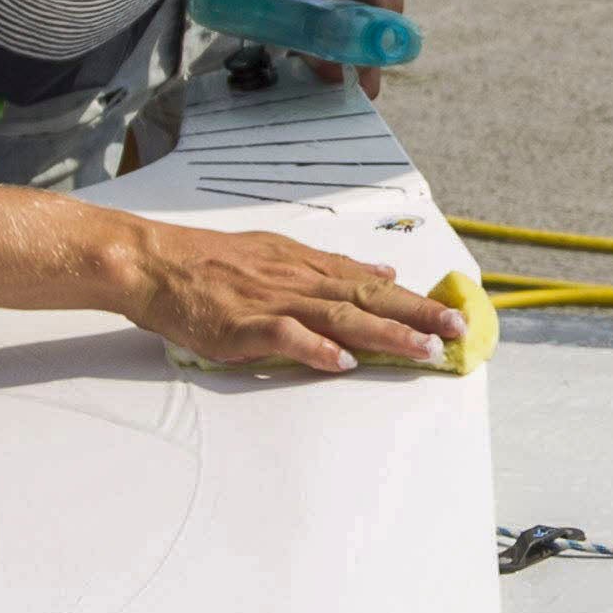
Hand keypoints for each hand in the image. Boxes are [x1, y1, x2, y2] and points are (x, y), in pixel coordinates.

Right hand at [111, 216, 458, 373]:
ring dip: (383, 332)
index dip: (416, 298)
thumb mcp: (279, 251)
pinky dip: (315, 348)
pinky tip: (341, 361)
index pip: (372, 283)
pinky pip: (285, 337)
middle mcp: (297, 280)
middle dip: (416, 314)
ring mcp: (271, 302)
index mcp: (307, 265)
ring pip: (338, 316)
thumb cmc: (211, 262)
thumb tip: (383, 273)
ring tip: (420, 348)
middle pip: (367, 298)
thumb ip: (331, 266)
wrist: (156, 264)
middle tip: (456, 330)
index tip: (453, 312)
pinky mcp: (243, 325)